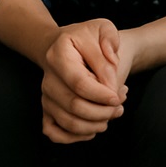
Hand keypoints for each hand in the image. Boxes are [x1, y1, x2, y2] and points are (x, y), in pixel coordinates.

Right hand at [39, 18, 124, 143]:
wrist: (66, 45)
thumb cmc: (87, 38)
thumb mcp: (102, 28)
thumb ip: (110, 40)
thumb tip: (112, 63)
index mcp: (59, 53)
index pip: (79, 83)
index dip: (102, 95)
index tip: (118, 96)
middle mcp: (47, 77)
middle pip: (74, 106)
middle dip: (103, 112)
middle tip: (120, 105)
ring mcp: (45, 95)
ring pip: (68, 122)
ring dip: (96, 125)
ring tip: (111, 113)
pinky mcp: (46, 109)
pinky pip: (54, 132)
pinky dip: (75, 137)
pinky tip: (93, 127)